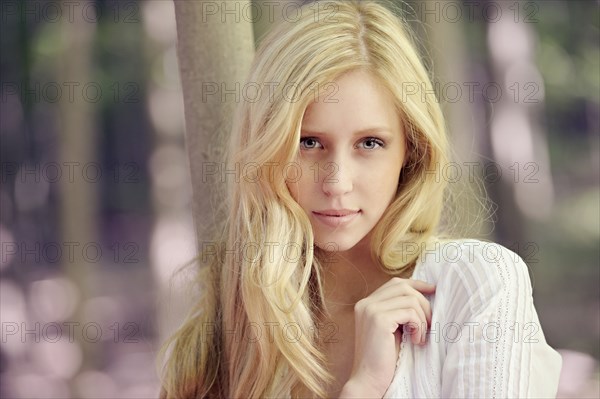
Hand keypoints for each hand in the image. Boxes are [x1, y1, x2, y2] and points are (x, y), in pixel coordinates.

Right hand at [340, 277, 434, 397]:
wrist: (368, 380)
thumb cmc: (383, 359)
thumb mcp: (391, 329)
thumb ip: (398, 312)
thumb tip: (425, 296)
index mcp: (366, 304)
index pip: (396, 283)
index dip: (417, 284)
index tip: (434, 290)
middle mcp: (366, 303)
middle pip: (404, 287)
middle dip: (423, 304)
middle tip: (429, 325)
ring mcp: (371, 309)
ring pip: (410, 299)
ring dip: (423, 319)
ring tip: (420, 337)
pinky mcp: (379, 319)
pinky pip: (410, 312)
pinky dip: (419, 326)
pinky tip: (417, 341)